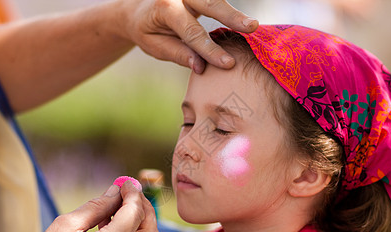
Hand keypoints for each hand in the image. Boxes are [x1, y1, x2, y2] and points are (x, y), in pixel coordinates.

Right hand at [0, 182, 158, 231]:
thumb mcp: (65, 226)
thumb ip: (96, 207)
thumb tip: (115, 191)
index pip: (134, 215)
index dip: (133, 194)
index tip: (127, 184)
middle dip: (145, 209)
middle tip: (132, 195)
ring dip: (139, 224)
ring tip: (121, 208)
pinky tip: (114, 226)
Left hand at [123, 0, 258, 72]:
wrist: (137, 8)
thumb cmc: (147, 31)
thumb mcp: (155, 46)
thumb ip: (178, 54)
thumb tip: (201, 66)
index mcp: (165, 8)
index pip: (192, 31)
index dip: (210, 49)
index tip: (228, 64)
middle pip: (209, 3)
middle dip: (232, 16)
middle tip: (252, 27)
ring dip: (234, 12)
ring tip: (253, 26)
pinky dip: (227, 8)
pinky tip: (242, 20)